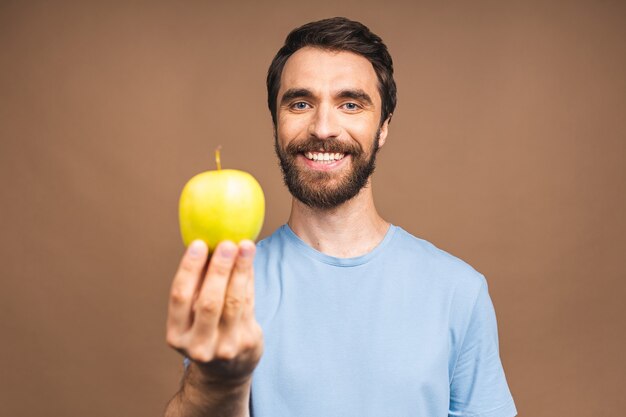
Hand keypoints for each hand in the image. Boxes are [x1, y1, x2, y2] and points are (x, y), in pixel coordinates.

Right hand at [166, 239, 262, 386]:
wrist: (225, 373)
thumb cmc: (205, 331)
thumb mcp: (191, 318)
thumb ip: (196, 288)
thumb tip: (207, 242)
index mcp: (176, 334)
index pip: (179, 297)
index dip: (189, 268)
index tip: (198, 244)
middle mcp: (197, 344)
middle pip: (209, 301)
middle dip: (219, 269)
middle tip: (227, 243)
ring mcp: (224, 347)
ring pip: (233, 302)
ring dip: (240, 270)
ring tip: (245, 246)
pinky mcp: (246, 343)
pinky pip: (249, 304)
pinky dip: (249, 280)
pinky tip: (250, 261)